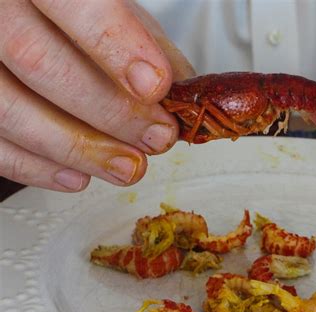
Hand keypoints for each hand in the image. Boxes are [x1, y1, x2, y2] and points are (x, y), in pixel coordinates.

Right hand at [0, 0, 193, 191]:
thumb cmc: (69, 11)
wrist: (21, 12)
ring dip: (79, 149)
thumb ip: (147, 42)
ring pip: (9, 110)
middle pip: (38, 61)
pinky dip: (37, 168)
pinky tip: (78, 176)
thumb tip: (183, 95)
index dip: (113, 45)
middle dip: (110, 112)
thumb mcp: (113, 6)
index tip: (154, 86)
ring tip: (127, 166)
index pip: (69, 0)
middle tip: (155, 137)